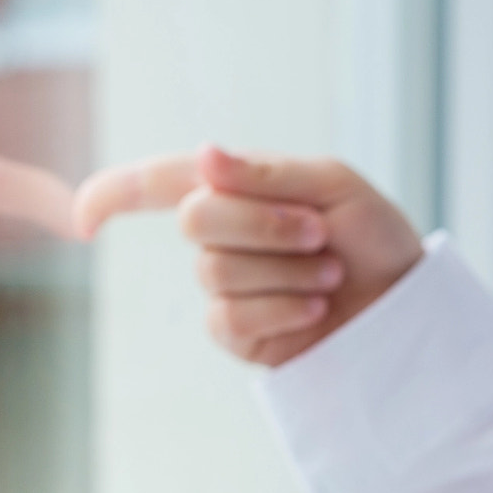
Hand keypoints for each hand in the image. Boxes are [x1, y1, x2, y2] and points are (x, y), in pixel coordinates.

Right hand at [75, 145, 423, 366]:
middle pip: (195, 220)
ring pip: (216, 272)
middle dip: (262, 225)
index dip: (115, 194)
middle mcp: (225, 234)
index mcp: (240, 186)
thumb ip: (266, 173)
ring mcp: (228, 286)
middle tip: (320, 233)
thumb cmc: (377, 239)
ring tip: (329, 273)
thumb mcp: (335, 186)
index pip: (159, 183)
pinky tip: (316, 310)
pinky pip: (229, 317)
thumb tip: (202, 158)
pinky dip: (281, 310)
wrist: (409, 306)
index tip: (83, 219)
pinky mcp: (240, 334)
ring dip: (286, 271)